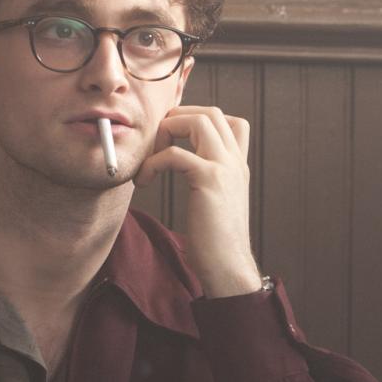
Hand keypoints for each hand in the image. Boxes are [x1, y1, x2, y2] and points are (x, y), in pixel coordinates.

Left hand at [136, 105, 260, 298]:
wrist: (228, 268)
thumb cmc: (215, 243)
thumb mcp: (216, 202)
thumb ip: (208, 179)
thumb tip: (185, 168)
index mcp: (238, 165)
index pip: (230, 121)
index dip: (199, 119)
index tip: (175, 139)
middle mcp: (235, 161)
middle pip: (209, 113)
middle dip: (177, 119)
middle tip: (157, 145)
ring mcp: (225, 167)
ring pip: (197, 121)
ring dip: (166, 132)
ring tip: (151, 159)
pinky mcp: (209, 179)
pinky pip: (174, 154)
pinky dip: (152, 162)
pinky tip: (144, 180)